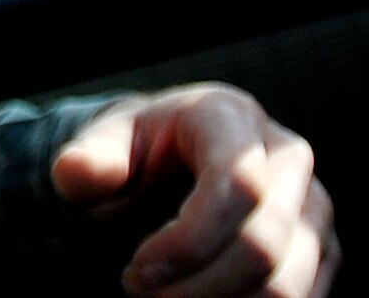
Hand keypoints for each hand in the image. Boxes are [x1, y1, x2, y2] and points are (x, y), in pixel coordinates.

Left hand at [53, 84, 338, 297]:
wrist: (170, 157)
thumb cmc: (135, 149)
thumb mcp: (103, 143)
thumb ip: (89, 159)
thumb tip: (76, 173)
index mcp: (231, 116)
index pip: (238, 186)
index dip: (188, 242)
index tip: (135, 273)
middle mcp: (287, 156)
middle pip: (265, 244)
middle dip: (197, 287)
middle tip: (139, 292)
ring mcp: (312, 205)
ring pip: (288, 284)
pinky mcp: (320, 248)